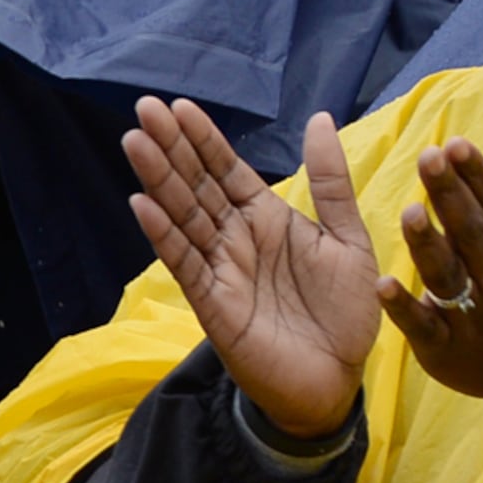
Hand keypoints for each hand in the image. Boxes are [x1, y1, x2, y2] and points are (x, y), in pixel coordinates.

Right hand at [124, 100, 381, 440]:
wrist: (339, 378)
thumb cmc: (344, 310)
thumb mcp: (347, 236)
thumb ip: (331, 181)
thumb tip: (318, 118)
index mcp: (269, 219)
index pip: (228, 171)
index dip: (204, 139)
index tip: (178, 104)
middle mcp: (238, 240)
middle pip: (198, 185)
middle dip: (172, 147)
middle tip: (143, 106)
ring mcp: (222, 270)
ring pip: (184, 216)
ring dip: (159, 180)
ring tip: (134, 141)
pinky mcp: (214, 304)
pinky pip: (186, 263)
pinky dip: (164, 234)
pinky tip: (142, 204)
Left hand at [380, 110, 482, 405]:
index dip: (475, 172)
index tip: (454, 144)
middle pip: (469, 229)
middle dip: (450, 194)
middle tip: (428, 159)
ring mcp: (469, 308)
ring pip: (447, 273)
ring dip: (428, 245)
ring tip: (409, 213)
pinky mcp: (445, 345)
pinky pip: (425, 326)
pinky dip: (404, 308)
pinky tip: (382, 286)